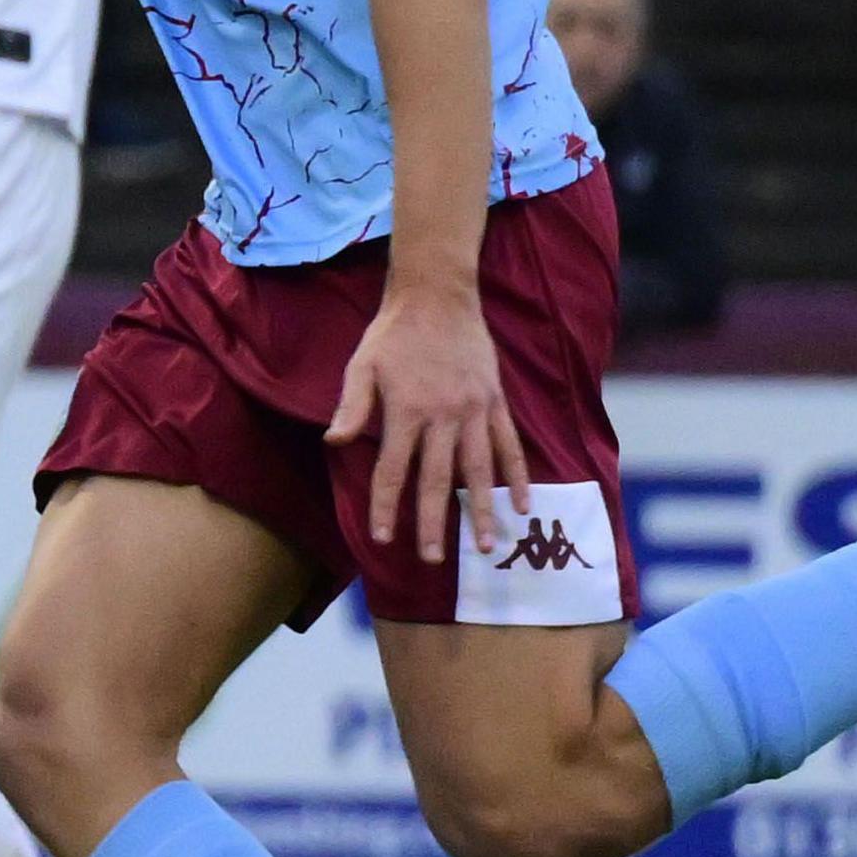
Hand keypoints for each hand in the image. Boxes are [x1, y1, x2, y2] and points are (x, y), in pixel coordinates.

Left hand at [325, 280, 530, 564]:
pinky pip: (509, 445)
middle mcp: (443, 416)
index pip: (393, 470)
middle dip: (435, 522)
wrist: (438, 296)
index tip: (384, 538)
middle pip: (438, 479)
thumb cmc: (393, 334)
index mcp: (406, 410)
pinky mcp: (495, 402)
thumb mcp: (361, 365)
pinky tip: (522, 505)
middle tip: (435, 560)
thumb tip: (333, 442)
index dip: (387, 506)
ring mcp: (474, 411)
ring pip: (480, 470)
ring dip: (483, 510)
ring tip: (487, 546)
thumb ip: (352, 407)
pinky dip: (517, 476)